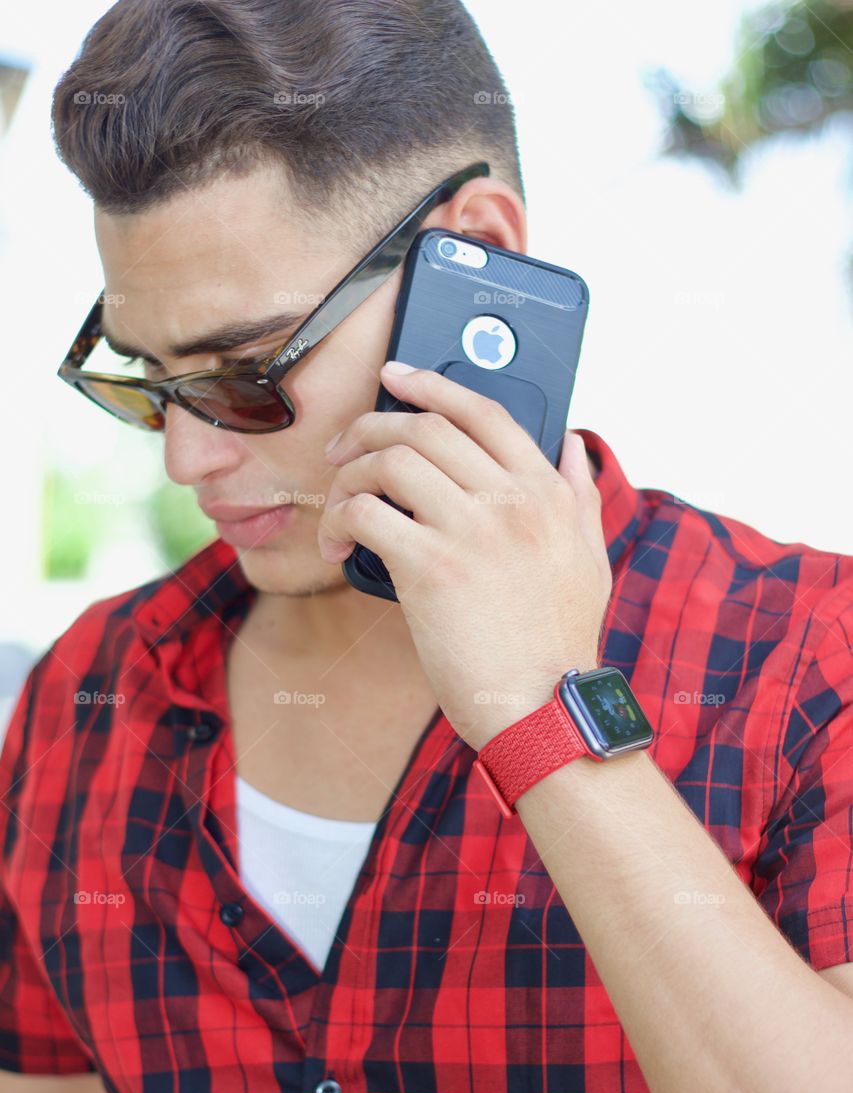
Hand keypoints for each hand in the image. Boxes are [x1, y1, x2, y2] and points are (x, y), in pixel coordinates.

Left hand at [318, 362, 611, 749]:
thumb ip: (580, 495)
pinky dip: (338, 520)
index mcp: (547, 493)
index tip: (396, 376)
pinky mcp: (431, 568)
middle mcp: (511, 500)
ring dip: (349, 475)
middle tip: (344, 446)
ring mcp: (471, 530)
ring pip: (389, 462)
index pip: (484, 412)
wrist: (544, 708)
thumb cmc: (559, 644)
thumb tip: (572, 442)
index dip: (432, 384)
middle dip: (371, 425)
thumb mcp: (590, 559)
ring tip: (337, 503)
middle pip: (425, 427)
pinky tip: (333, 545)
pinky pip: (365, 514)